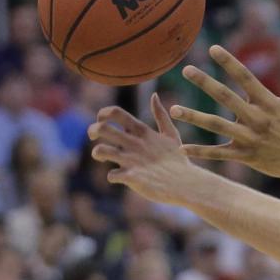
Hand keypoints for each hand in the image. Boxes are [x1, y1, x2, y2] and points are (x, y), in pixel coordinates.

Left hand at [88, 93, 203, 205]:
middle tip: (93, 137)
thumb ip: (161, 115)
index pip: (116, 113)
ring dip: (97, 153)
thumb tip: (154, 95)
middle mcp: (135, 144)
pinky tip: (119, 177)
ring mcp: (133, 160)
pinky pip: (111, 175)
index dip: (103, 113)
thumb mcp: (172, 134)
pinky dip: (113, 176)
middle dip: (92, 131)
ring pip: (100, 151)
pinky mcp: (132, 177)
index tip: (102, 120)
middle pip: (102, 128)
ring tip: (103, 157)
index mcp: (143, 132)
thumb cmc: (178, 159)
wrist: (186, 184)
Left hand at [173, 45, 279, 182]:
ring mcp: (250, 139)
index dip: (229, 62)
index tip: (212, 49)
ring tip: (173, 110)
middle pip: (226, 98)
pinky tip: (182, 148)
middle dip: (205, 83)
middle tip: (186, 70)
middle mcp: (257, 119)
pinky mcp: (246, 156)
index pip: (246, 78)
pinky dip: (201, 152)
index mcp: (269, 103)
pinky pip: (219, 154)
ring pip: (217, 126)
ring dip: (194, 117)